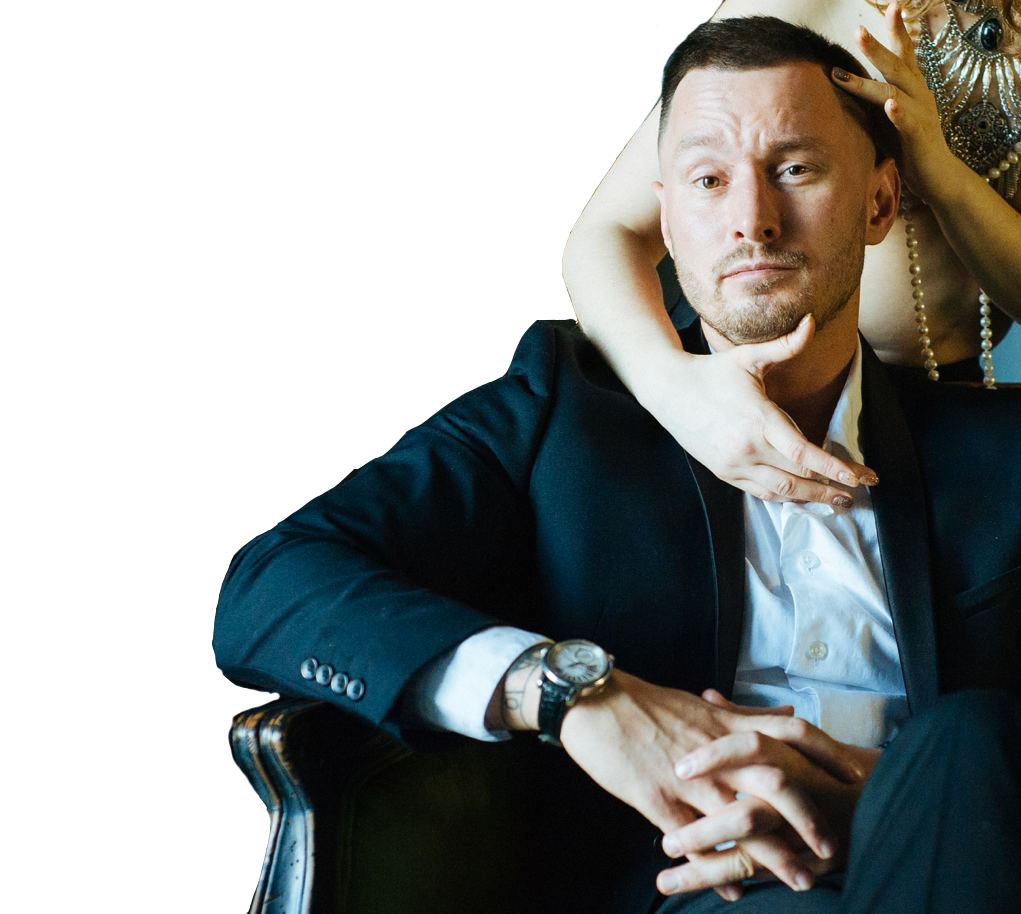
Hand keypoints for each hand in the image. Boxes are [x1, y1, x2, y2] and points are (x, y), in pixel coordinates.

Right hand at [558, 672, 839, 896]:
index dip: (824, 758)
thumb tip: (790, 715)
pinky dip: (716, 867)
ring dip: (772, 853)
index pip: (788, 737)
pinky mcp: (656, 798)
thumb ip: (746, 715)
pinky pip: (692, 839)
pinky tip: (733, 888)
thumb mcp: (699, 705)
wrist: (592, 702)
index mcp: (725, 726)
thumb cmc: (644, 703)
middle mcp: (713, 753)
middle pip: (773, 783)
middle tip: (833, 848)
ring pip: (739, 818)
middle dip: (807, 818)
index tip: (854, 781)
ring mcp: (685, 778)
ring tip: (800, 881)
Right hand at [647, 315, 876, 506]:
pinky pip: (761, 492)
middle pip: (799, 477)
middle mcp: (747, 447)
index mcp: (758, 419)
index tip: (859, 476)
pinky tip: (803, 496)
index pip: (803, 453)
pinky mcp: (724, 472)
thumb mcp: (747, 358)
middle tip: (859, 489)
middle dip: (833, 486)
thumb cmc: (710, 373)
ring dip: (813, 498)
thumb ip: (785, 345)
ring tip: (838, 499)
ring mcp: (734, 464)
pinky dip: (786, 497)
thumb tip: (811, 322)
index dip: (835, 467)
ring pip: (782, 491)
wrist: (668, 391)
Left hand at [831, 3, 954, 202]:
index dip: (897, 31)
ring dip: (869, 82)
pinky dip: (898, 112)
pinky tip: (890, 106)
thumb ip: (873, 100)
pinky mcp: (918, 134)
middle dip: (877, 48)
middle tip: (858, 31)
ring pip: (893, 91)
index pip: (904, 54)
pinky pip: (908, 120)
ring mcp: (919, 112)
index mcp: (912, 88)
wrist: (935, 174)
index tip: (891, 7)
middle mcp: (918, 94)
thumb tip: (845, 86)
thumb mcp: (887, 117)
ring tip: (845, 75)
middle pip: (897, 65)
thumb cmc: (908, 145)